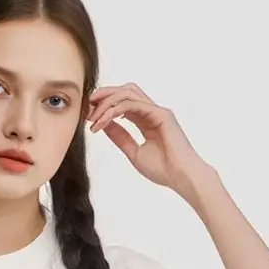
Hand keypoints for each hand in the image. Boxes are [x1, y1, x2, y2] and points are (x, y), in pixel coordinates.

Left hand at [86, 82, 210, 192]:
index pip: (122, 103)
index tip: (88, 117)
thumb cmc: (163, 169)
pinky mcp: (161, 114)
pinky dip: (115, 109)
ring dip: (107, 101)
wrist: (181, 177)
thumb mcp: (133, 152)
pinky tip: (104, 120)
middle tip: (86, 107)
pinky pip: (132, 104)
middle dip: (104, 95)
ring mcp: (157, 111)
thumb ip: (120, 137)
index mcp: (146, 120)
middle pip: (124, 91)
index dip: (104, 106)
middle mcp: (152, 111)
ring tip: (93, 116)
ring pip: (127, 93)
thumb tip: (104, 126)